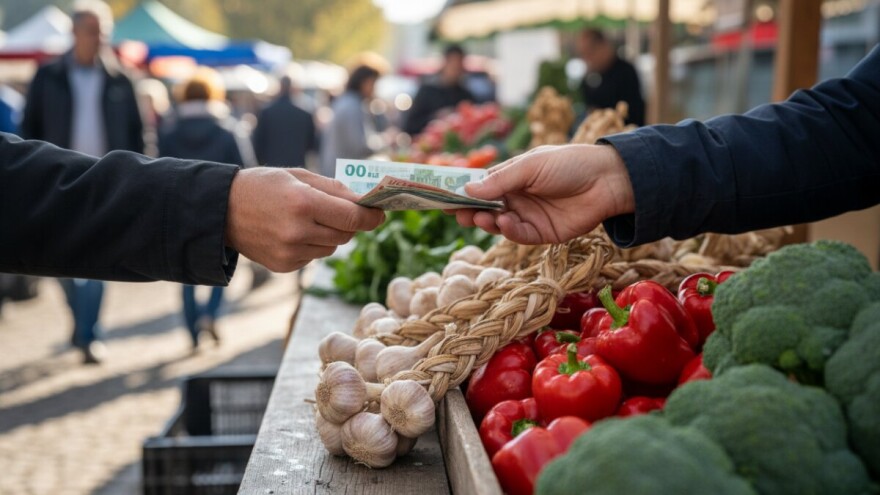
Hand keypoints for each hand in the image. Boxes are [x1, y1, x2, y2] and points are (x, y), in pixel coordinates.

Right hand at [225, 167, 384, 270]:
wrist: (222, 210)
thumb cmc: (263, 186)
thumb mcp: (298, 176)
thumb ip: (334, 188)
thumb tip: (365, 200)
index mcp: (304, 203)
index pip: (353, 217)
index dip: (372, 217)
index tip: (380, 214)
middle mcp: (298, 231)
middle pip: (347, 234)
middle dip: (351, 223)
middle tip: (344, 211)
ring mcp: (290, 252)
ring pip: (332, 247)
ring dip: (331, 234)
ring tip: (310, 219)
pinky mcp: (285, 266)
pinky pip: (314, 256)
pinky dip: (313, 245)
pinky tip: (293, 232)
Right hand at [454, 144, 634, 243]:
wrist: (608, 181)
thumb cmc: (569, 164)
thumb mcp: (531, 166)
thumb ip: (500, 180)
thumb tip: (467, 190)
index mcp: (511, 176)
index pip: (480, 186)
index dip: (461, 191)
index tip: (441, 196)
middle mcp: (516, 197)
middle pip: (485, 208)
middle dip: (469, 211)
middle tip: (456, 214)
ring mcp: (528, 216)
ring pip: (498, 223)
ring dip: (486, 222)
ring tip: (480, 218)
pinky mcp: (542, 233)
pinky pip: (518, 235)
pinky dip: (508, 231)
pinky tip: (505, 222)